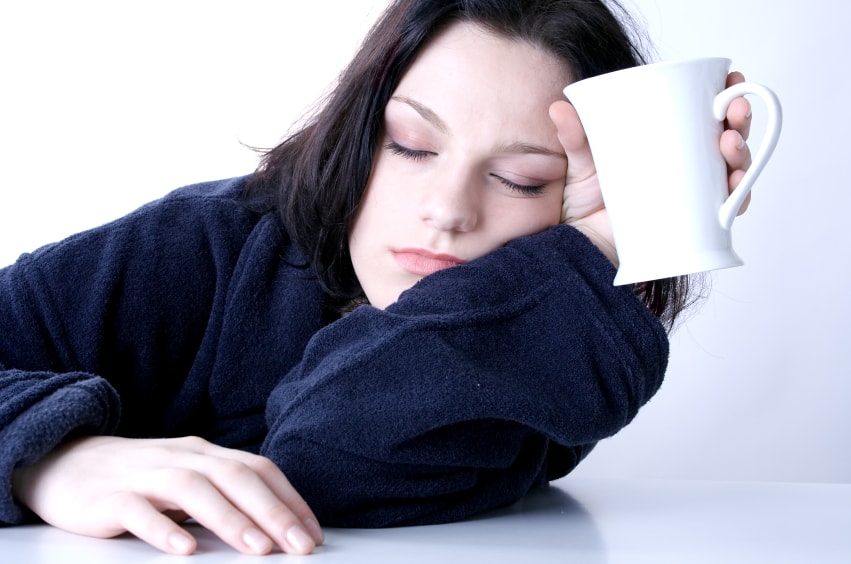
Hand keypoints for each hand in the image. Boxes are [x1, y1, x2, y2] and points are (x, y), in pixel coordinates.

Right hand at [11, 436, 323, 555]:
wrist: (63, 462)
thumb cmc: (137, 478)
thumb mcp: (186, 477)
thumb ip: (223, 494)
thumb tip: (273, 527)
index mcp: (205, 453)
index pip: (258, 469)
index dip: (289, 500)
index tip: (314, 534)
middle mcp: (181, 457)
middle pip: (235, 477)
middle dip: (273, 512)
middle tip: (300, 547)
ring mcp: (144, 474)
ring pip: (194, 489)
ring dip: (230, 519)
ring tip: (258, 550)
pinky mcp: (108, 497)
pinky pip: (137, 510)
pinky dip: (163, 528)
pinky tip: (183, 549)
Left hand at [550, 71, 755, 263]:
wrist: (581, 247)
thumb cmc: (585, 203)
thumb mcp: (581, 163)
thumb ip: (574, 137)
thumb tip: (557, 109)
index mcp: (670, 145)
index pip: (707, 116)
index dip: (727, 97)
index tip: (731, 80)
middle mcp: (689, 169)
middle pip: (728, 139)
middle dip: (740, 121)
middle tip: (735, 110)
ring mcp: (694, 197)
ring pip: (733, 171)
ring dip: (741, 154)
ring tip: (728, 143)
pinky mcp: (691, 226)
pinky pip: (725, 212)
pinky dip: (738, 199)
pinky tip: (736, 188)